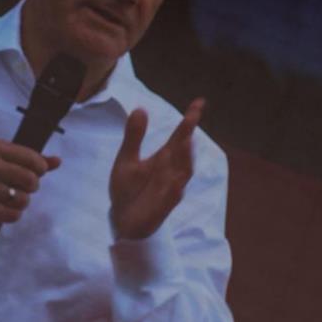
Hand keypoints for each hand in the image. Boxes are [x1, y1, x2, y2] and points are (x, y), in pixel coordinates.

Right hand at [0, 138, 60, 225]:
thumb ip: (28, 159)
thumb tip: (58, 161)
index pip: (33, 159)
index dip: (39, 170)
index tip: (32, 175)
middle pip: (31, 180)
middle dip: (31, 188)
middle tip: (22, 190)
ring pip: (23, 200)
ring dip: (21, 203)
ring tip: (12, 201)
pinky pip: (12, 214)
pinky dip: (13, 215)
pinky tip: (5, 210)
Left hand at [109, 98, 204, 238]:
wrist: (122, 218)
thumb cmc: (128, 188)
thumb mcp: (127, 159)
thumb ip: (134, 136)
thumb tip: (140, 108)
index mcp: (163, 158)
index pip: (180, 136)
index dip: (190, 120)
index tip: (199, 102)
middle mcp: (171, 172)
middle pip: (184, 152)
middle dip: (188, 136)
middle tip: (191, 118)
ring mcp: (169, 189)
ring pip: (182, 174)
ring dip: (184, 159)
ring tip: (185, 141)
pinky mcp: (162, 207)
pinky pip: (171, 198)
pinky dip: (174, 189)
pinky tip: (176, 182)